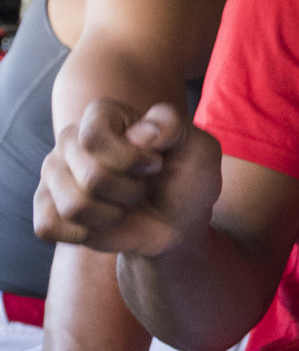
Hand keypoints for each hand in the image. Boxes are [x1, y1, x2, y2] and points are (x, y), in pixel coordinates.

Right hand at [35, 99, 220, 256]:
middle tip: (141, 188)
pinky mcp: (46, 207)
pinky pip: (49, 226)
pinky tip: (101, 223)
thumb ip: (174, 127)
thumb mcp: (199, 148)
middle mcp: (70, 140)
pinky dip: (85, 234)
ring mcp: (54, 174)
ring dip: (112, 215)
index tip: (156, 163)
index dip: (131, 159)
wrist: (178, 222)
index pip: (94, 136)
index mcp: (102, 115)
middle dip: (131, 192)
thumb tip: (141, 132)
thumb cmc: (187, 180)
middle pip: (90, 176)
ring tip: (124, 205)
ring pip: (74, 206)